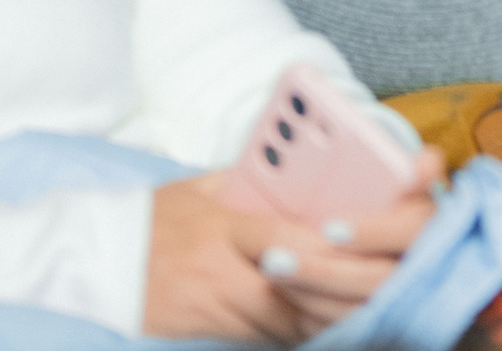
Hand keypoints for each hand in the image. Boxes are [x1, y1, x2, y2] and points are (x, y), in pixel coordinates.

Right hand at [143, 156, 441, 344]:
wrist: (92, 267)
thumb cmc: (151, 219)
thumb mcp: (202, 186)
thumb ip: (256, 180)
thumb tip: (310, 166)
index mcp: (225, 227)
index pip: (293, 238)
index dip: (342, 237)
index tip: (378, 223)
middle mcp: (229, 274)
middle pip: (311, 288)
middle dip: (363, 281)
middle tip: (409, 265)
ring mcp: (228, 311)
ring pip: (306, 319)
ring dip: (352, 308)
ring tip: (401, 291)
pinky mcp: (226, 333)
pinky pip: (286, 335)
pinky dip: (322, 326)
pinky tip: (354, 316)